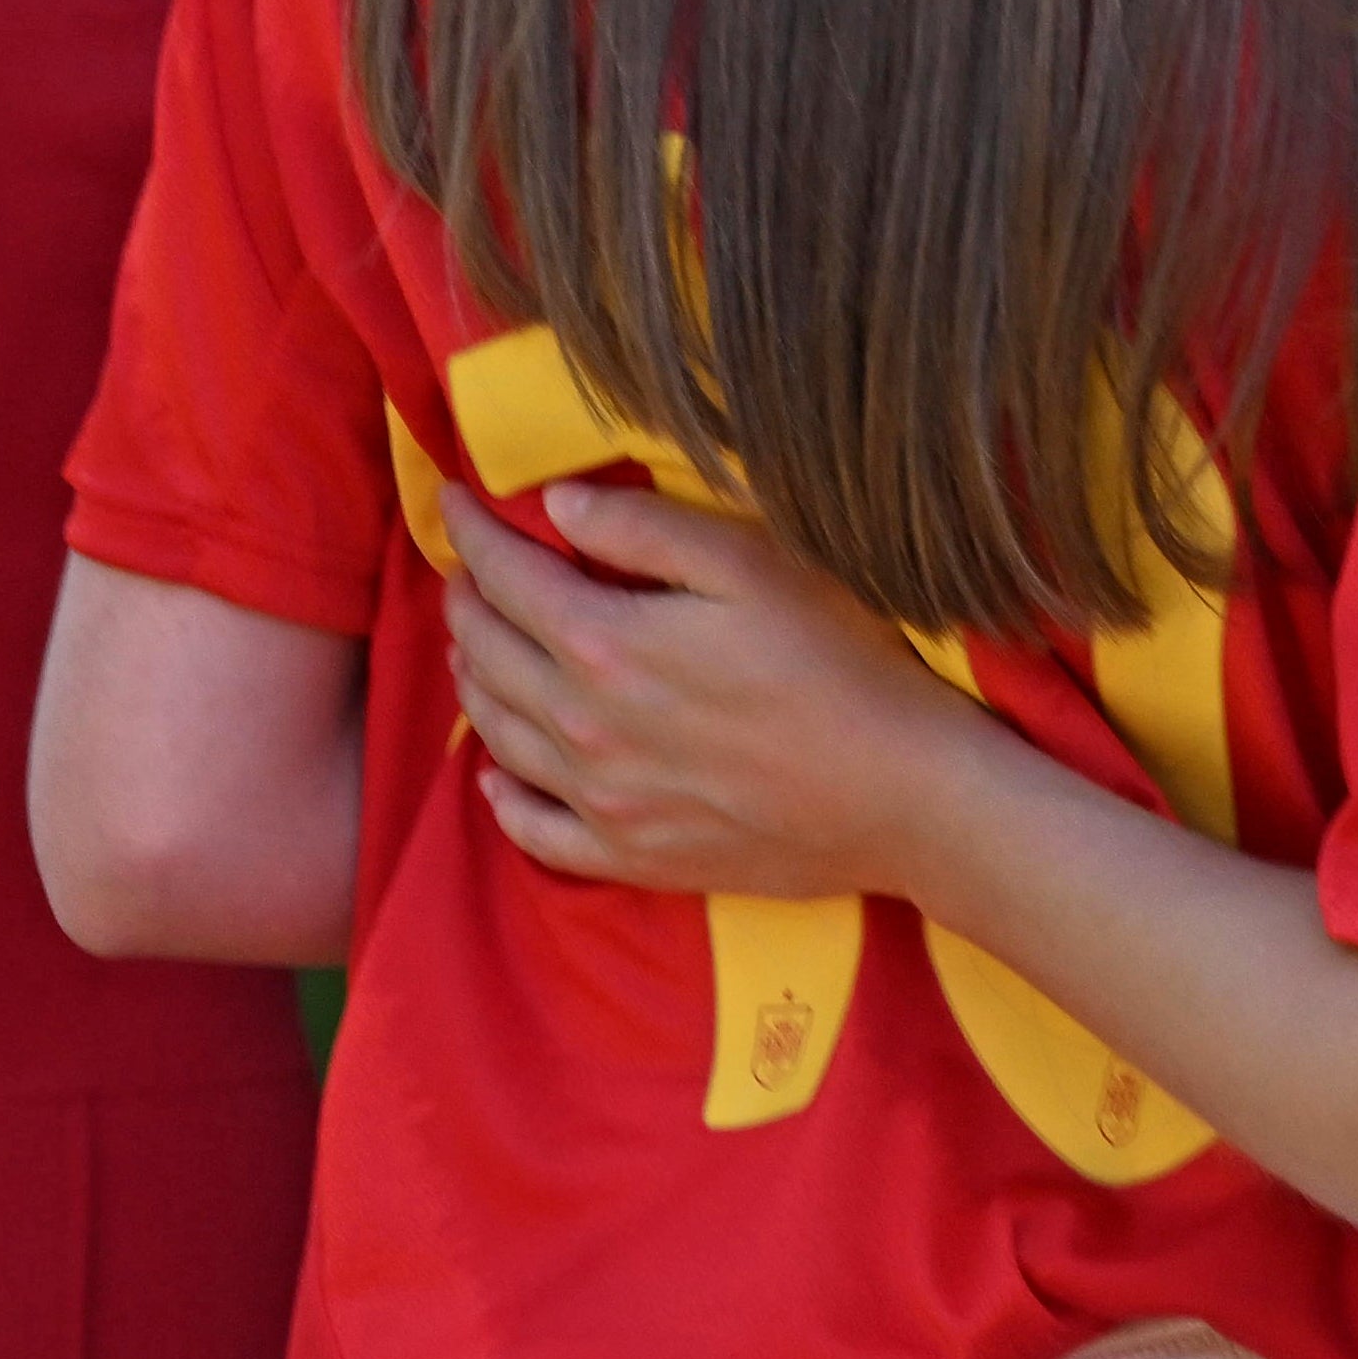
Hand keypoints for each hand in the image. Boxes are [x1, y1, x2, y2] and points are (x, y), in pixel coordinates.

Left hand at [445, 475, 974, 898]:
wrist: (904, 797)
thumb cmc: (843, 664)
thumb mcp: (754, 563)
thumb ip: (644, 528)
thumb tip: (556, 505)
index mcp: (605, 645)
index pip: (504, 577)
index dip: (471, 532)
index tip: (453, 501)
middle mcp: (584, 728)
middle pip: (487, 655)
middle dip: (465, 602)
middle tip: (466, 571)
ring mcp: (604, 803)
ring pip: (498, 735)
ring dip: (472, 682)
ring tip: (472, 647)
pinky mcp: (635, 857)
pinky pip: (535, 832)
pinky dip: (502, 797)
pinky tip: (496, 774)